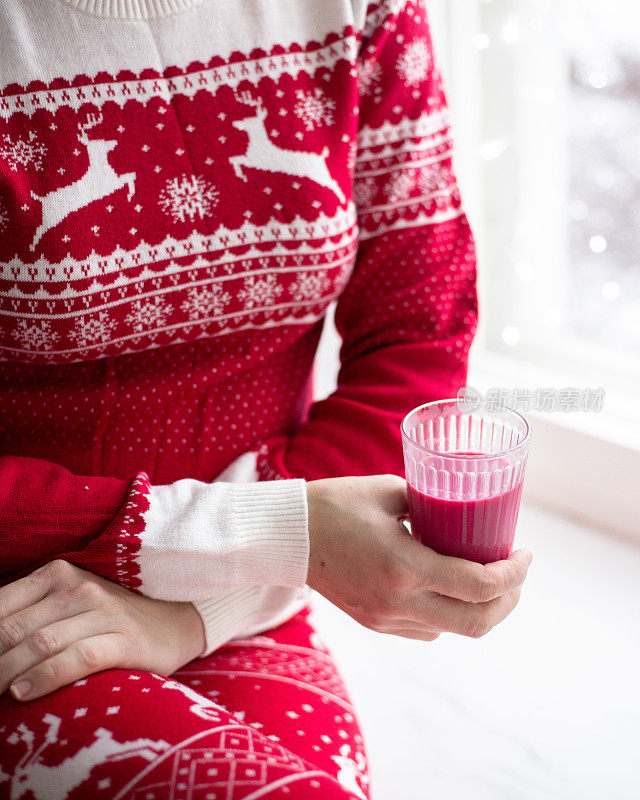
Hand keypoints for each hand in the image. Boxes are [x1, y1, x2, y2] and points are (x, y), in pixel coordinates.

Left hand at [0, 560, 204, 700]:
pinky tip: (22, 693)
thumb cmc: (109, 619)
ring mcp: (104, 612)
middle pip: (15, 629)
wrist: (174, 623)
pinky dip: (44, 678)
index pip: (1, 606)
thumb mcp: (68, 606)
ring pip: (41, 644)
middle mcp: (79, 588)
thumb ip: (29, 616)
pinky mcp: (124, 640)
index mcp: (58, 574)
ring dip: (6, 673)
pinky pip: (76, 658)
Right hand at [306, 475, 531, 640]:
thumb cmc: (334, 505)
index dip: (514, 573)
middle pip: (477, 622)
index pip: (479, 585)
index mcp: (404, 567)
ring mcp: (385, 619)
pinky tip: (448, 590)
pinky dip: (449, 615)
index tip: (525, 554)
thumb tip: (459, 511)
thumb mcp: (389, 492)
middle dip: (508, 600)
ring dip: (480, 609)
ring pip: (454, 630)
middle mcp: (398, 602)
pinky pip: (428, 631)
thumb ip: (429, 504)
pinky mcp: (375, 624)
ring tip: (487, 580)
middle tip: (516, 573)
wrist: (286, 537)